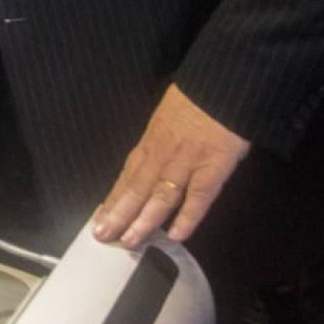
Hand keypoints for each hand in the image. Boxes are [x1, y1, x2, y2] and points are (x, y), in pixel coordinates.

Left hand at [93, 84, 250, 248]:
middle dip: (119, 213)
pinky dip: (187, 216)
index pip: (127, 175)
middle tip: (102, 236)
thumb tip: (151, 163)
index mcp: (151, 142)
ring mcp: (187, 161)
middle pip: (136, 188)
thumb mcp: (168, 118)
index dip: (113, 198)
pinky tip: (177, 235)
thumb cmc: (198, 98)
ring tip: (129, 241)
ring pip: (160, 195)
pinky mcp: (213, 166)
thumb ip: (160, 141)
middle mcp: (163, 154)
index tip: (99, 218)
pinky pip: (198, 196)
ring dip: (144, 220)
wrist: (223, 82)